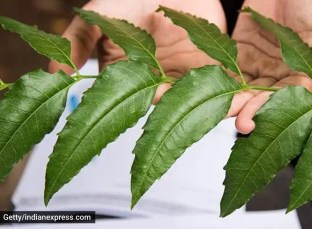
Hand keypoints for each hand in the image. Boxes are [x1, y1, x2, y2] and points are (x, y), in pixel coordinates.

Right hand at [49, 0, 225, 101]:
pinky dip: (231, 95)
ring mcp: (184, 79)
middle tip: (190, 111)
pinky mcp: (210, 70)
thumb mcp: (97, 18)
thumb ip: (76, 43)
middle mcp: (156, 84)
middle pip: (167, 107)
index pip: (133, 101)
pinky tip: (241, 99)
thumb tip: (56, 76)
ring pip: (196, 102)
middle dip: (178, 113)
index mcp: (129, 79)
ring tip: (222, 112)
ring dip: (209, 109)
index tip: (150, 102)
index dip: (140, 104)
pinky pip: (221, 87)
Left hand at [228, 0, 311, 133]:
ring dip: (235, 101)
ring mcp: (262, 63)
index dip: (274, 111)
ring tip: (225, 111)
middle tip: (241, 123)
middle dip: (251, 111)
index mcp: (310, 75)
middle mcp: (284, 74)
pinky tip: (213, 90)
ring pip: (247, 88)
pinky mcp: (243, 50)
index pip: (290, 100)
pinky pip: (231, 68)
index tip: (255, 122)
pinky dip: (221, 79)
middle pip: (265, 99)